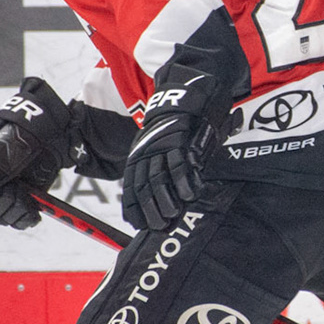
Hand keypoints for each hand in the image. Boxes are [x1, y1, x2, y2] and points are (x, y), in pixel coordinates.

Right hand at [0, 79, 74, 229]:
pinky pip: (20, 219)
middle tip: (16, 189)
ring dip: (16, 212)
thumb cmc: (30, 130)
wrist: (58, 129)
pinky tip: (34, 213)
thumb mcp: (7, 144)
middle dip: (2, 204)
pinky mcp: (26, 198)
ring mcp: (10, 190)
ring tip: (27, 195)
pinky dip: (27, 219)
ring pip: (3, 217)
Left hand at [121, 67, 232, 230]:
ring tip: (173, 215)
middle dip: (151, 209)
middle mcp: (147, 152)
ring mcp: (163, 146)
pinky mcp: (180, 140)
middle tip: (160, 225)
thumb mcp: (158, 148)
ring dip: (166, 200)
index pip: (132, 186)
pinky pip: (181, 164)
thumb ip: (157, 170)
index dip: (135, 207)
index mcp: (139, 155)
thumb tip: (158, 198)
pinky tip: (190, 195)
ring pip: (160, 178)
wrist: (186, 98)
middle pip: (145, 186)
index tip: (139, 225)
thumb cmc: (176, 130)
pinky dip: (184, 182)